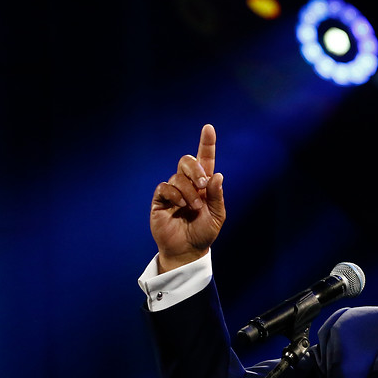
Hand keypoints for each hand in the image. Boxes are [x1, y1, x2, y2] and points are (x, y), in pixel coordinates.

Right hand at [150, 124, 225, 272]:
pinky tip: (180, 206)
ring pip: (177, 177)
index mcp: (204, 185)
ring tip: (193, 208)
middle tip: (203, 185)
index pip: (204, 159)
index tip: (208, 128)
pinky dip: (175, 195)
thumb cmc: (204, 232)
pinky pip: (165, 187)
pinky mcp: (160, 199)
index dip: (206, 143)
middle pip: (187, 161)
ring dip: (189, 191)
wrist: (187, 250)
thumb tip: (216, 175)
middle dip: (196, 170)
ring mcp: (173, 191)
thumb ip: (217, 196)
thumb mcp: (217, 215)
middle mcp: (188, 184)